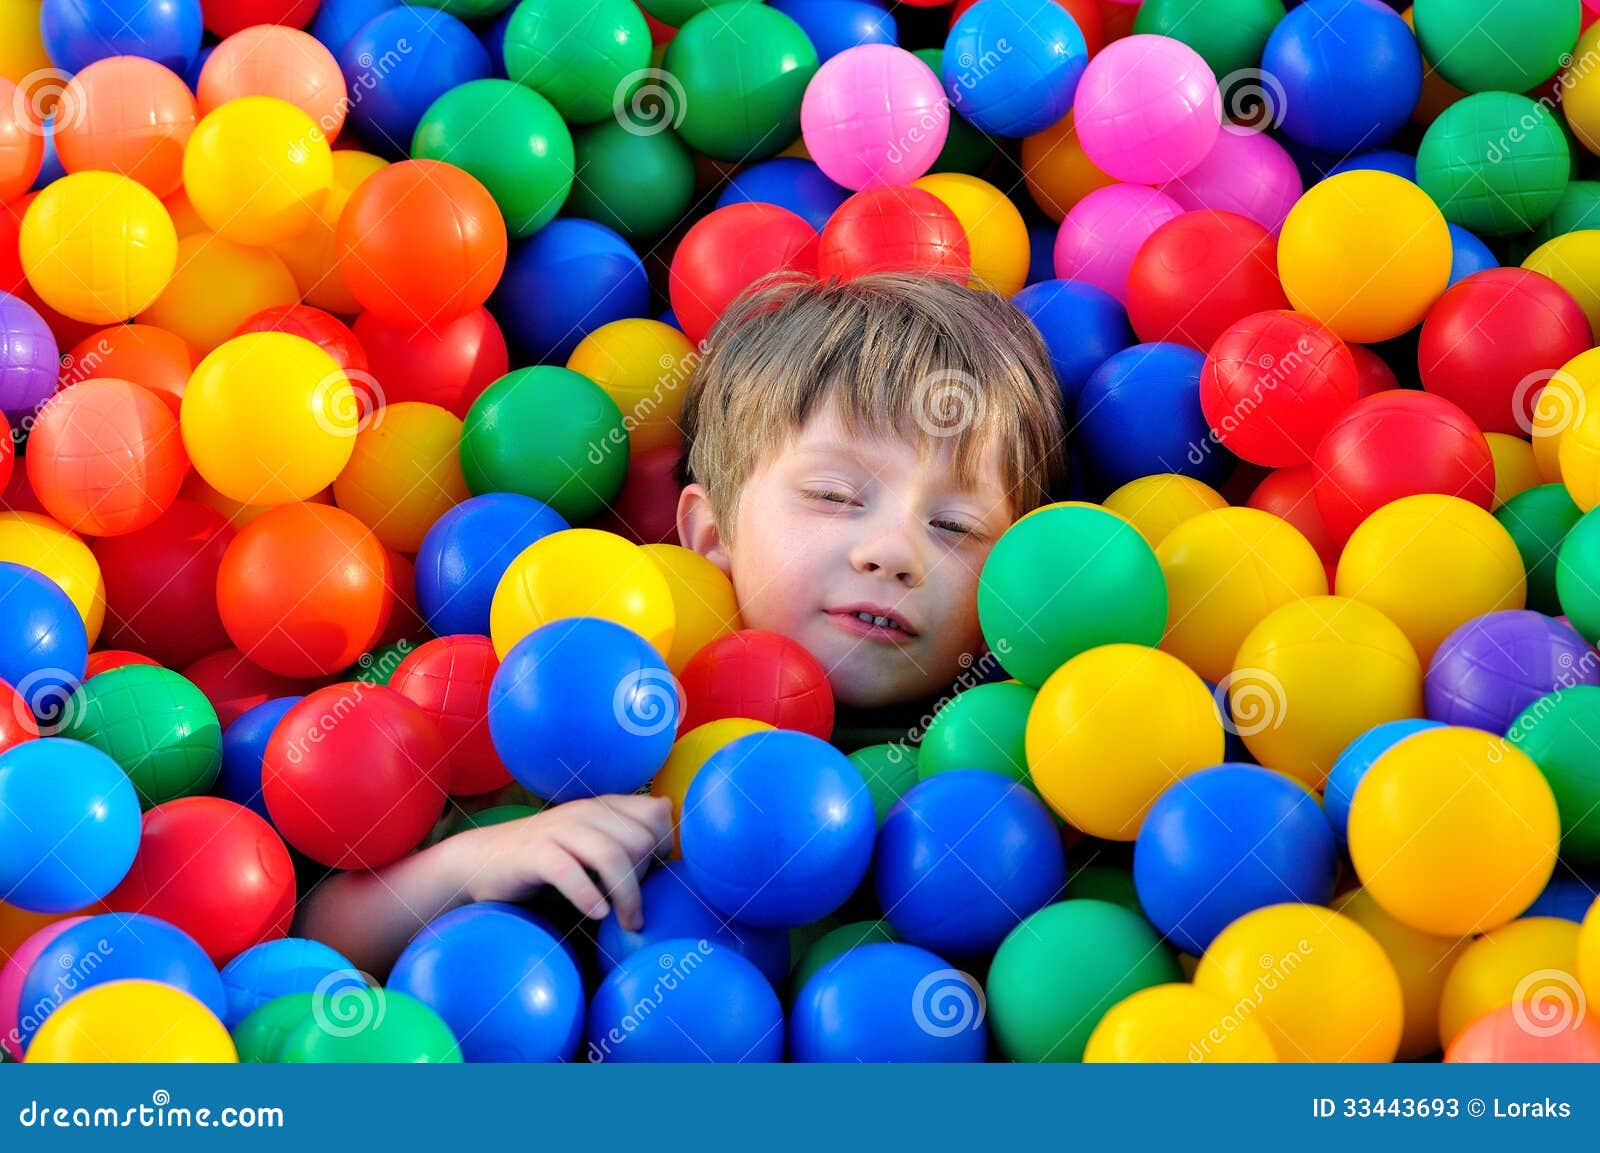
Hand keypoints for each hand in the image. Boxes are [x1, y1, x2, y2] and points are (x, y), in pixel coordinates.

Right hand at [455, 795, 672, 930]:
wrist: (482, 861)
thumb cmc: (546, 857)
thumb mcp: (590, 840)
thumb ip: (625, 833)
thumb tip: (668, 824)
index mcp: (603, 806)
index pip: (656, 815)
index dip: (663, 848)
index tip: (653, 877)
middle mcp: (585, 811)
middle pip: (639, 840)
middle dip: (645, 878)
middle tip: (633, 908)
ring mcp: (558, 830)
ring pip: (611, 855)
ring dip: (627, 895)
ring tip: (628, 923)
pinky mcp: (534, 854)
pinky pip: (569, 872)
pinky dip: (589, 896)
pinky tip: (597, 914)